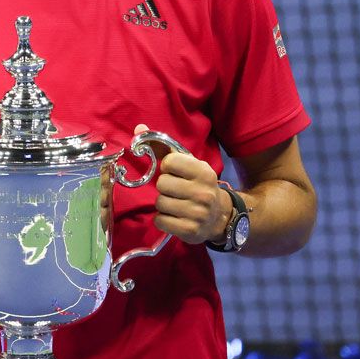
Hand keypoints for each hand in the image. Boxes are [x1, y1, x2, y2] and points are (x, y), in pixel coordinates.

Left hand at [134, 123, 229, 244]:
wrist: (220, 216)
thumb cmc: (197, 185)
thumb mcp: (187, 164)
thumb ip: (161, 146)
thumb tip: (138, 128)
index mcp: (203, 171)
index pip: (169, 161)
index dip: (167, 167)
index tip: (175, 173)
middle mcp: (203, 192)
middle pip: (162, 184)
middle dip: (164, 188)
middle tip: (175, 191)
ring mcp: (198, 212)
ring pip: (160, 203)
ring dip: (163, 204)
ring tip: (176, 204)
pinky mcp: (191, 230)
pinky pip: (160, 221)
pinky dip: (163, 220)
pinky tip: (175, 218)